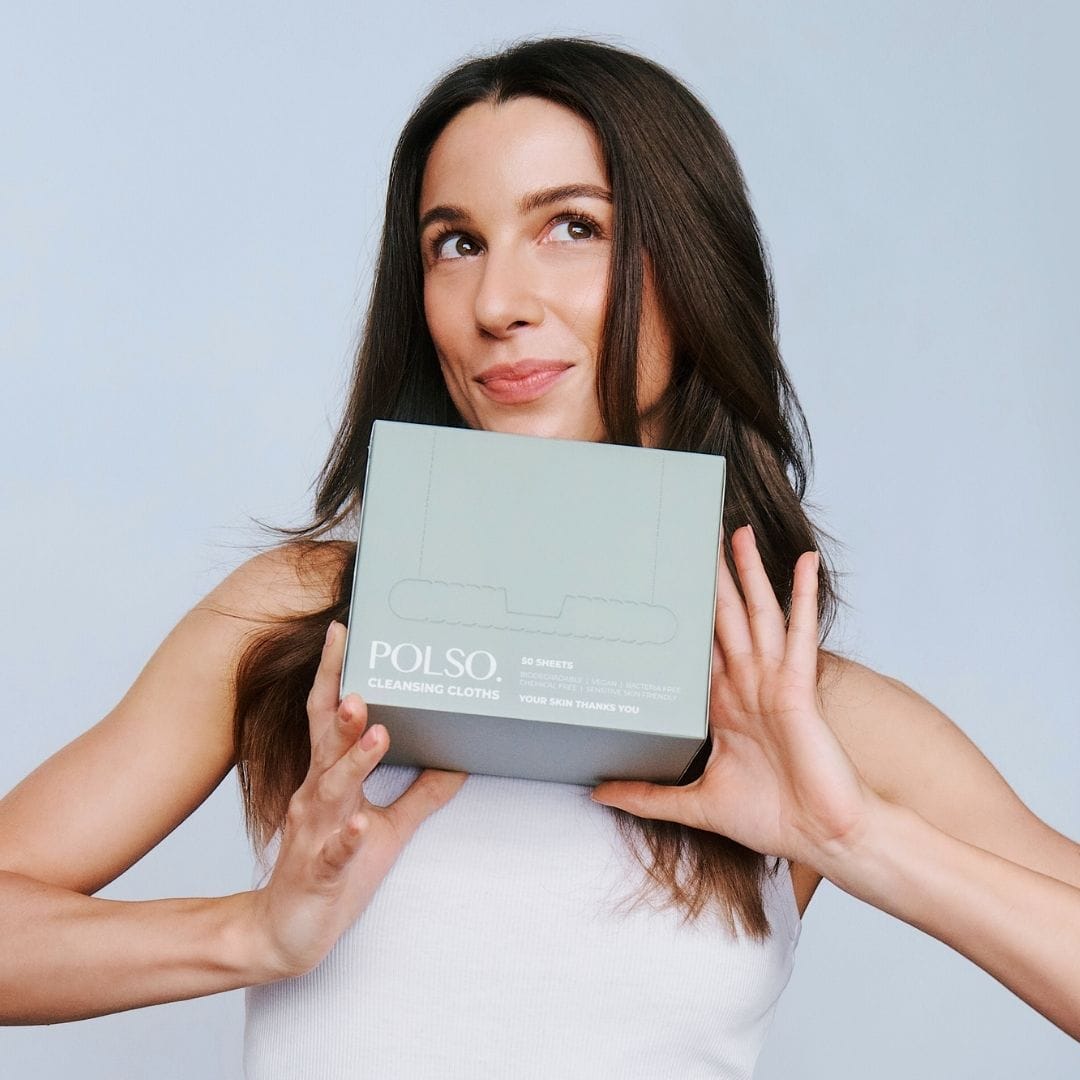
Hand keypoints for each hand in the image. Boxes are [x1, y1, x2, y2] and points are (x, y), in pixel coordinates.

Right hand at [248, 621, 465, 978]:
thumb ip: (422, 794)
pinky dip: (349, 838)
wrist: (286, 932)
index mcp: (328, 779)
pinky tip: (363, 825)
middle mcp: (316, 797)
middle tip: (362, 678)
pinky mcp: (319, 873)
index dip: (335, 675)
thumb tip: (460, 763)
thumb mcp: (389, 828)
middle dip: (344, 710)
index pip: (328, 717)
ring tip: (379, 731)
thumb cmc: (333, 871)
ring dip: (354, 761)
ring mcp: (315, 834)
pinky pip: (335, 853)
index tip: (344, 633)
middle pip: (326, 743)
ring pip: (333, 790)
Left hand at [591, 525, 876, 868]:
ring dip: (750, 573)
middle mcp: (748, 685)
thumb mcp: (694, 803)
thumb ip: (647, 795)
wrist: (824, 838)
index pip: (698, 648)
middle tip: (696, 537)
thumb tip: (598, 794)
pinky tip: (804, 564)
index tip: (665, 583)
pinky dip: (802, 597)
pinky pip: (797, 634)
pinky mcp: (798, 689)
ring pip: (758, 614)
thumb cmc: (773, 817)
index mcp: (724, 705)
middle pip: (726, 618)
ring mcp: (774, 683)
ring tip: (738, 534)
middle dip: (713, 579)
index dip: (684, 615)